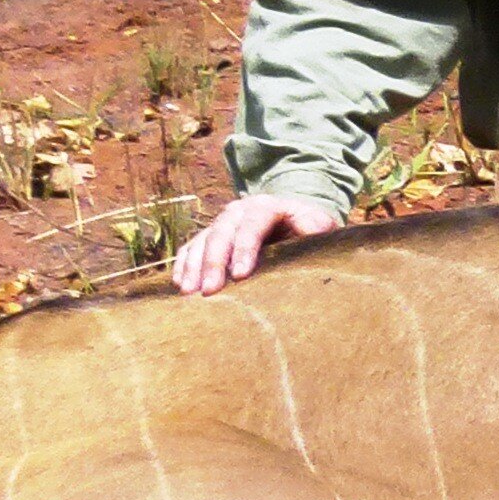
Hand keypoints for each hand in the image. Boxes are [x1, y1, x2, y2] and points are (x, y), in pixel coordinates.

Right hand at [173, 195, 342, 294]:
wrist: (293, 220)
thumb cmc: (308, 229)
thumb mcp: (319, 225)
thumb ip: (316, 228)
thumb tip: (309, 233)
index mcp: (266, 206)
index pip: (252, 224)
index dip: (245, 248)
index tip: (242, 275)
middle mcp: (239, 211)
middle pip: (221, 233)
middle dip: (215, 263)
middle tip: (211, 292)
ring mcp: (221, 223)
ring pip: (201, 241)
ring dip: (193, 267)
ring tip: (189, 293)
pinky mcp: (209, 237)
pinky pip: (190, 248)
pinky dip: (183, 265)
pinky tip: (179, 285)